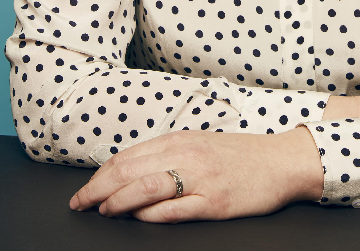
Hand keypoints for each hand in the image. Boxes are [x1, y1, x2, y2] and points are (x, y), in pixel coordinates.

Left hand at [68, 127, 323, 222]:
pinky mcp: (215, 202)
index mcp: (180, 140)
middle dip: (98, 189)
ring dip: (118, 201)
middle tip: (79, 204)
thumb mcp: (199, 145)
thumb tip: (127, 173)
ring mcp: (201, 179)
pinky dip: (151, 214)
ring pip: (147, 187)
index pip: (128, 156)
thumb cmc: (238, 156)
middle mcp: (187, 155)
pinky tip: (137, 219)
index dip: (100, 175)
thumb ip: (167, 155)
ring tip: (102, 211)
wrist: (280, 161)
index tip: (83, 191)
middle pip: (131, 170)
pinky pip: (176, 209)